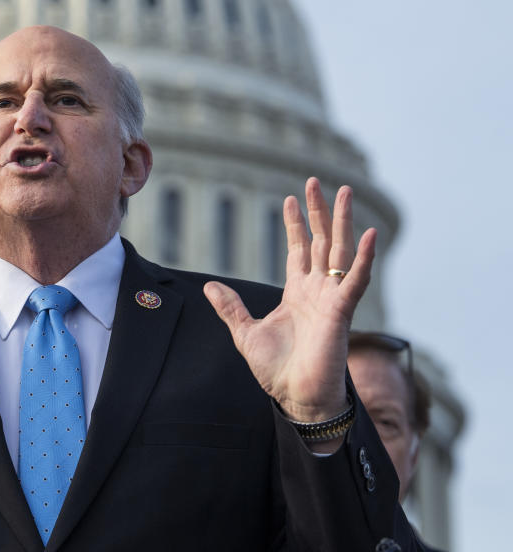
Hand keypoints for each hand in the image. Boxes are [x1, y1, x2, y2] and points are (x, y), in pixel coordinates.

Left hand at [204, 178, 374, 428]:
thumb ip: (230, 308)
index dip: (296, 224)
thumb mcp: (245, 333)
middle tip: (317, 181)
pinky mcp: (342, 313)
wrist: (295, 399)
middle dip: (320, 212)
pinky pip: (357, 281)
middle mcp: (319, 291)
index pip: (299, 250)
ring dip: (343, 222)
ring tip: (344, 192)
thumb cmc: (276, 371)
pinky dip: (365, 258)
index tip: (291, 197)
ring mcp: (332, 300)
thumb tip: (210, 287)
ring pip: (341, 252)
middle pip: (322, 242)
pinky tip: (370, 234)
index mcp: (298, 293)